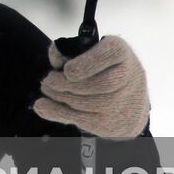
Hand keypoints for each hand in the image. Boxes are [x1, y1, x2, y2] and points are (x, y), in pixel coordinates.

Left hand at [32, 35, 149, 137]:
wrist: (130, 101)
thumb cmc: (102, 68)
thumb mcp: (90, 52)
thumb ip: (69, 50)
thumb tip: (55, 51)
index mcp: (120, 51)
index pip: (108, 55)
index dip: (86, 65)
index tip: (67, 70)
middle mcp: (128, 76)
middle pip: (97, 84)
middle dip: (66, 84)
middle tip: (48, 81)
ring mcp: (122, 102)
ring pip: (88, 103)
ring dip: (60, 97)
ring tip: (48, 90)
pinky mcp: (112, 123)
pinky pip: (82, 120)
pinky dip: (58, 112)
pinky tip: (43, 106)